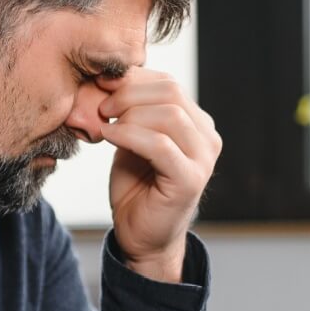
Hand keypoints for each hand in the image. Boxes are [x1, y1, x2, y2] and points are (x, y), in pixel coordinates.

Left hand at [94, 70, 221, 281]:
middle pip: (171, 91)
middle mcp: (207, 137)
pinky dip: (128, 135)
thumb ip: (131, 109)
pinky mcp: (190, 179)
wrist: (140, 235)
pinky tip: (108, 136)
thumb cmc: (136, 186)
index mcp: (197, 122)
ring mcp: (203, 159)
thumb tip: (112, 75)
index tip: (102, 85)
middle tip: (102, 106)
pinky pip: (160, 144)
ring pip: (169, 114)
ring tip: (104, 123)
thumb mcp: (131, 137)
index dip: (133, 78)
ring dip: (129, 114)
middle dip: (129, 93)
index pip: (168, 82)